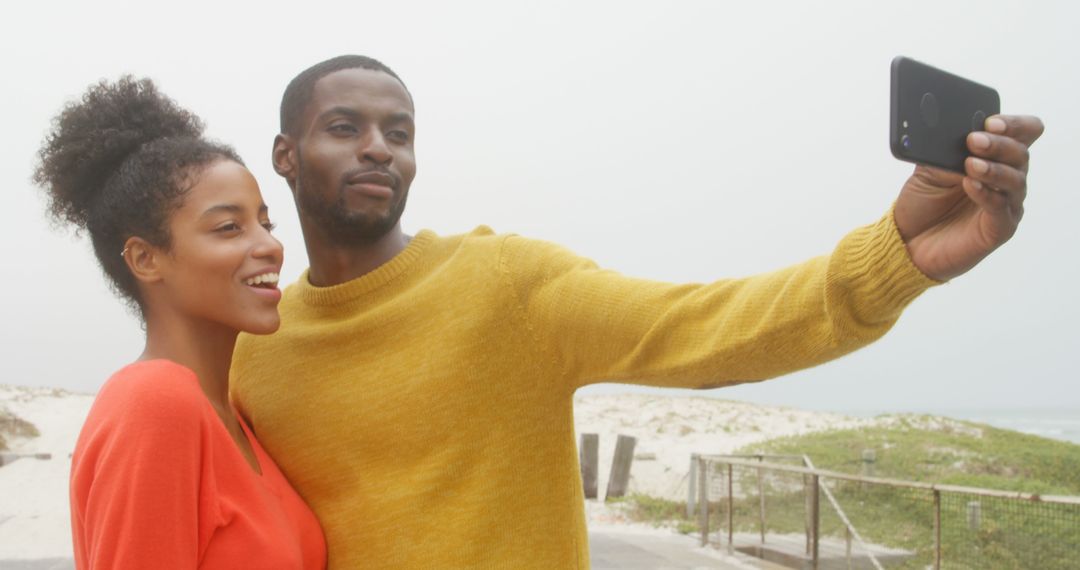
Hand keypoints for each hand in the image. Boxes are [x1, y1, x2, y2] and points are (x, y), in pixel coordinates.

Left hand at [893, 115, 1043, 280]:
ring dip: (993, 168)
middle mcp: (1007, 178)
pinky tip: (969, 185)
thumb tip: (954, 133)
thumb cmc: (922, 203)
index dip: (1014, 125)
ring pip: (1015, 180)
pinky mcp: (1000, 228)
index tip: (990, 121)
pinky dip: (986, 194)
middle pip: (1020, 153)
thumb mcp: (928, 170)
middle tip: (974, 140)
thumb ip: (944, 151)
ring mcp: (1007, 203)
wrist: (907, 240)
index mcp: (995, 157)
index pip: (1023, 133)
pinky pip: (1001, 208)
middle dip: (999, 143)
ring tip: (970, 163)